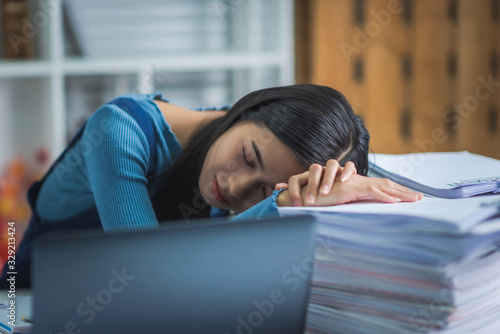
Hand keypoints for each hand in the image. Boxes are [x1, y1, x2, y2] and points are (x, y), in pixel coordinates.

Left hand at [275, 160, 356, 206]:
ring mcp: (334, 168)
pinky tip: (344, 181)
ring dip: (328, 178)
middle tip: (310, 201)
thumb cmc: (321, 195)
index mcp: (307, 177)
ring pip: (331, 164)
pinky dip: (347, 171)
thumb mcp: (306, 194)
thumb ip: (294, 191)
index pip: (296, 179)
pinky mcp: (348, 169)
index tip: (296, 206)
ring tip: (325, 193)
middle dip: (311, 186)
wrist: (344, 190)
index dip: (293, 191)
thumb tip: (277, 188)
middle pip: (314, 169)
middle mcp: (320, 170)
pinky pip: (349, 165)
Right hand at [277, 174, 422, 206]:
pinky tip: (396, 202)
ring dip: (399, 192)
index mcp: (353, 184)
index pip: (378, 186)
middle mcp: (355, 181)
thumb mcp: (335, 203)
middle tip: (420, 197)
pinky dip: (384, 196)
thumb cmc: (314, 201)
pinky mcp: (348, 187)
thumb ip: (347, 205)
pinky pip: (371, 191)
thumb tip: (358, 220)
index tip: (409, 197)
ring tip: (415, 200)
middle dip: (402, 189)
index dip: (393, 190)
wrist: (300, 197)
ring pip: (381, 185)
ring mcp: (353, 182)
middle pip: (384, 183)